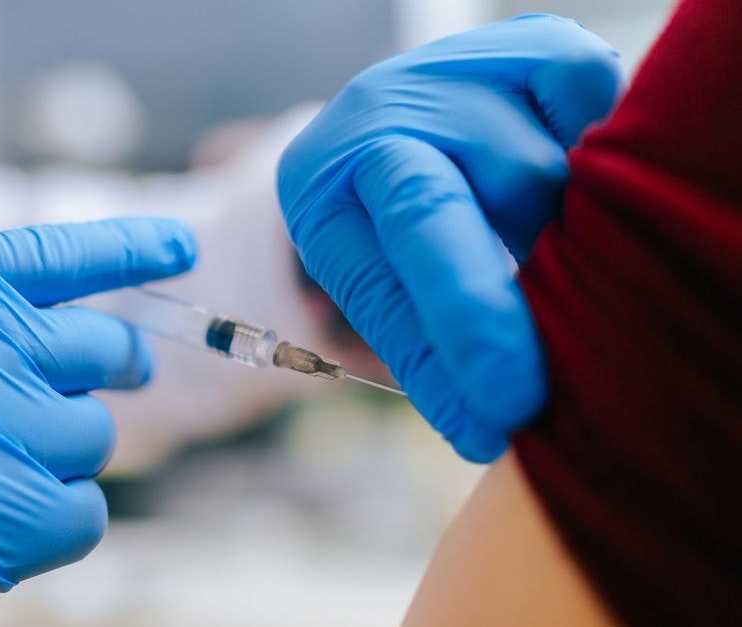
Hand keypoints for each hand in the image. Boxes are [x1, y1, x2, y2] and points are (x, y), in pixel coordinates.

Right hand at [0, 218, 195, 624]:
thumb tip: (78, 343)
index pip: (59, 255)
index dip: (133, 250)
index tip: (182, 254)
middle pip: (104, 353)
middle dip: (115, 369)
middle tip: (113, 382)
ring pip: (91, 438)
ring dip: (55, 452)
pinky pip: (83, 513)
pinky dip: (53, 518)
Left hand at [278, 15, 622, 460]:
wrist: (412, 114)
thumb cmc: (394, 223)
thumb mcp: (381, 278)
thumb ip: (423, 338)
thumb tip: (493, 430)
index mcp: (323, 180)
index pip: (383, 272)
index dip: (441, 347)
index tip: (490, 420)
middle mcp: (379, 113)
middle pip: (436, 212)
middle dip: (480, 311)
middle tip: (520, 398)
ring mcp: (454, 71)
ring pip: (535, 179)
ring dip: (557, 239)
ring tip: (545, 256)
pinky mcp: (534, 45)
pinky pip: (593, 110)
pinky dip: (595, 157)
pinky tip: (569, 178)